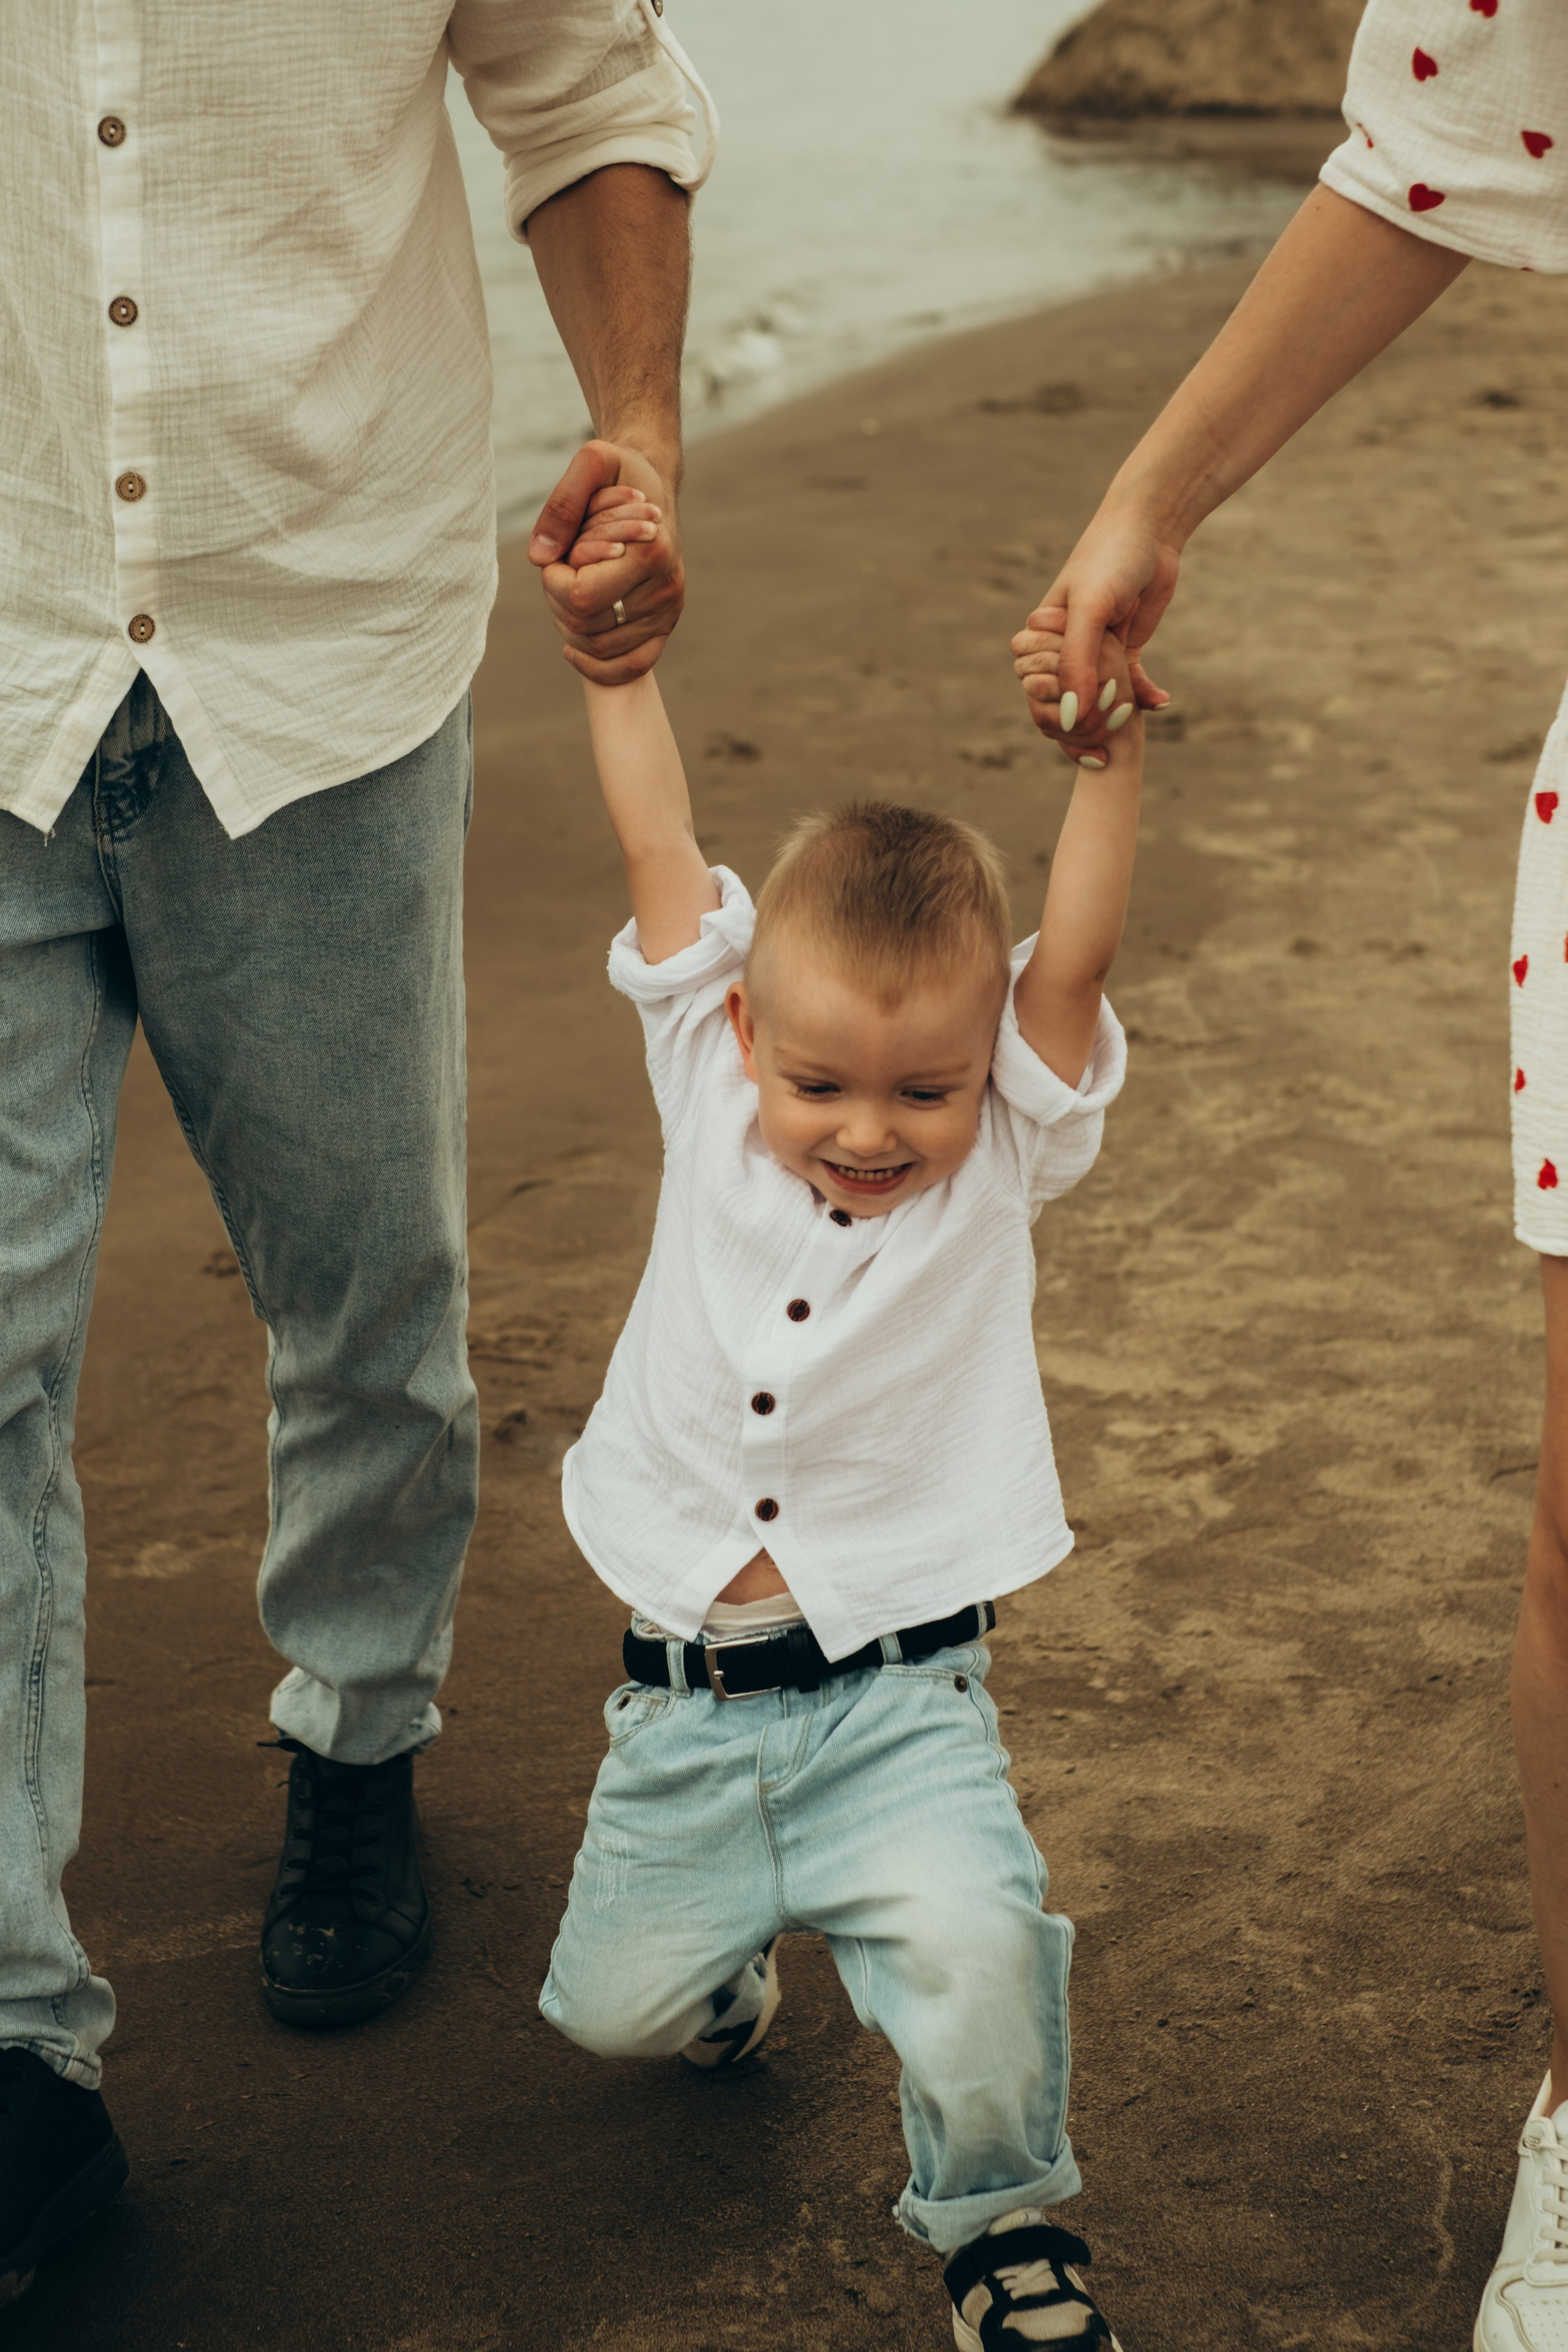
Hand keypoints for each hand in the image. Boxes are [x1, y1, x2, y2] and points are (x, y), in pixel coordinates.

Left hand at [527, 438, 684, 682]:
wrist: (654, 486)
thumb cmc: (619, 473)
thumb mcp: (591, 463)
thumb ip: (563, 503)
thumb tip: (539, 557)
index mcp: (651, 551)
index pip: (579, 596)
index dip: (554, 577)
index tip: (562, 549)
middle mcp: (665, 588)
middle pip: (584, 624)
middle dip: (558, 597)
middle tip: (565, 566)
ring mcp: (667, 613)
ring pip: (598, 648)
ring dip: (569, 622)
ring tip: (574, 586)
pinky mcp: (665, 628)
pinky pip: (631, 668)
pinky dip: (596, 667)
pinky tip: (572, 647)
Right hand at [1013, 499, 1178, 755]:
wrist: (1151, 531)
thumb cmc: (1110, 560)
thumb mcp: (1090, 611)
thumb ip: (1077, 662)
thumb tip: (1072, 716)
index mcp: (1041, 635)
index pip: (1034, 686)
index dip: (1054, 704)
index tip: (1084, 703)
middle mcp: (1063, 645)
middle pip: (1063, 699)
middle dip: (1085, 716)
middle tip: (1112, 715)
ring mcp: (1094, 650)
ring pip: (1097, 698)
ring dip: (1113, 713)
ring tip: (1131, 718)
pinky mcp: (1123, 650)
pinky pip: (1129, 685)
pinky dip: (1143, 695)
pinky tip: (1160, 701)